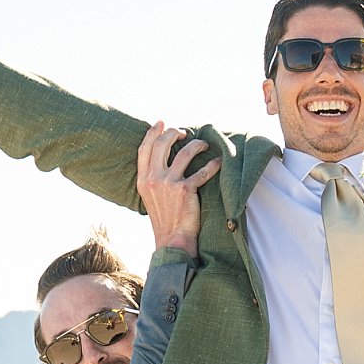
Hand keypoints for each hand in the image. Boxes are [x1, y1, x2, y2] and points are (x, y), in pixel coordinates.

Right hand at [137, 122, 219, 254]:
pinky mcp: (185, 190)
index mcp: (143, 180)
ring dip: (197, 144)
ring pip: (184, 152)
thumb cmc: (165, 221)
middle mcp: (153, 179)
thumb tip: (164, 163)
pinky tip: (219, 162)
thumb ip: (154, 180)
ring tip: (204, 145)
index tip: (161, 123)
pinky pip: (203, 171)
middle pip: (163, 144)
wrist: (172, 241)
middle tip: (184, 132)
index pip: (145, 149)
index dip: (153, 133)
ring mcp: (169, 184)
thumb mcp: (151, 198)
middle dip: (174, 132)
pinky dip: (213, 165)